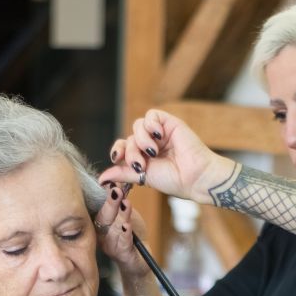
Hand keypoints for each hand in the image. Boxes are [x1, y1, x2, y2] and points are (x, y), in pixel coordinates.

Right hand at [93, 185, 148, 277]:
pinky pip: (123, 243)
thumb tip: (114, 181)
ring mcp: (110, 245)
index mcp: (100, 223)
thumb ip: (120, 201)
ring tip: (125, 204)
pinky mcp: (122, 254)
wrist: (141, 258)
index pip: (97, 207)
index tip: (109, 183)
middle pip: (103, 217)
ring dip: (120, 216)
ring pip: (113, 229)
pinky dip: (125, 234)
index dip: (102, 195)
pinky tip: (127, 226)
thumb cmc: (131, 234)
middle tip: (116, 190)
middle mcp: (102, 234)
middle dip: (110, 203)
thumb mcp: (125, 214)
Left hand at [99, 109, 235, 204]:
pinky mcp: (169, 123)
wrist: (194, 177)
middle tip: (141, 164)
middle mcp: (150, 144)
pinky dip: (151, 124)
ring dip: (141, 139)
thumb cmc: (174, 180)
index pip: (123, 146)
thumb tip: (101, 179)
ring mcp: (159, 133)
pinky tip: (159, 135)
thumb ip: (122, 173)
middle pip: (129, 138)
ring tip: (153, 152)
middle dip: (130, 151)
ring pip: (138, 126)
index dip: (117, 150)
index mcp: (144, 157)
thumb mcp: (142, 177)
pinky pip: (152, 115)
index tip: (116, 157)